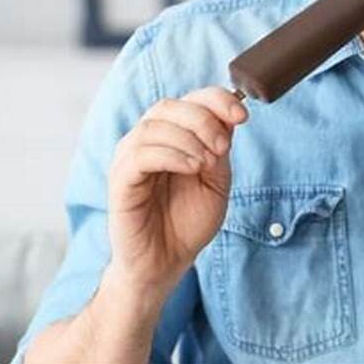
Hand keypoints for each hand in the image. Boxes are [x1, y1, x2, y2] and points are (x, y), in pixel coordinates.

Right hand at [106, 86, 247, 297]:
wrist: (165, 264)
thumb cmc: (187, 222)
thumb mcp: (215, 181)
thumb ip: (219, 149)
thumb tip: (229, 118)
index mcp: (171, 136)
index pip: (189, 100)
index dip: (216, 99)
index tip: (242, 115)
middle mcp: (146, 141)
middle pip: (168, 106)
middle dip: (203, 118)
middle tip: (223, 146)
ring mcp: (129, 159)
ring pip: (153, 126)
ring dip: (189, 138)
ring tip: (207, 163)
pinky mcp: (120, 181)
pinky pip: (140, 155)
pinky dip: (172, 154)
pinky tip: (192, 168)